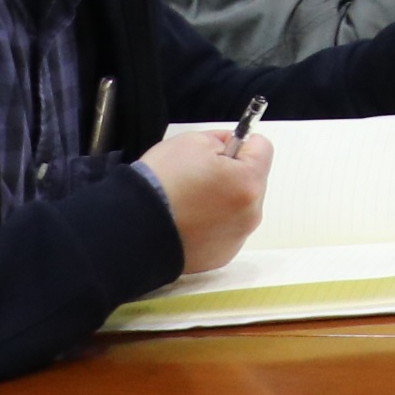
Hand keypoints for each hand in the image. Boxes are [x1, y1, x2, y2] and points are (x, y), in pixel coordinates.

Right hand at [140, 127, 273, 273]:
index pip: (263, 148)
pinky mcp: (222, 255)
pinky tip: (187, 221)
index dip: (241, 144)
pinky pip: (226, 230)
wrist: (131, 229)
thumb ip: (221, 139)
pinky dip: (212, 224)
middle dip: (232, 174)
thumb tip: (232, 144)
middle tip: (198, 177)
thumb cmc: (159, 185)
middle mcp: (251, 213)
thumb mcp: (190, 142)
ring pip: (240, 206)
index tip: (221, 149)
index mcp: (248, 182)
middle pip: (253, 180)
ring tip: (188, 201)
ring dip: (223, 200)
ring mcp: (238, 237)